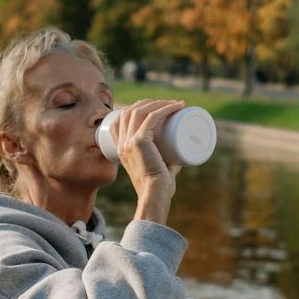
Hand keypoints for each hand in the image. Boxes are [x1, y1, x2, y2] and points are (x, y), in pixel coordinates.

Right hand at [110, 100, 184, 223]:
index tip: (154, 107)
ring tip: (175, 104)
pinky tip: (176, 105)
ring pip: (140, 110)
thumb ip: (166, 163)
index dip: (136, 107)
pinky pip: (151, 117)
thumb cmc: (159, 188)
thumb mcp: (158, 169)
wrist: (154, 195)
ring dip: (158, 103)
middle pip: (130, 111)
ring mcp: (128, 141)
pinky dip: (165, 108)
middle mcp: (121, 143)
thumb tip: (178, 158)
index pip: (120, 118)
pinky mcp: (139, 141)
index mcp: (120, 149)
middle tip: (169, 105)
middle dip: (149, 102)